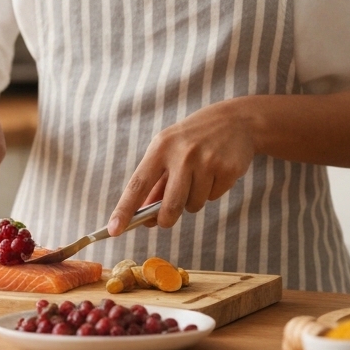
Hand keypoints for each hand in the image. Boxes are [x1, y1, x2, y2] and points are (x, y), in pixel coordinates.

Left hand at [107, 100, 255, 235]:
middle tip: (165, 220)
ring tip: (200, 177)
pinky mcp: (227, 169)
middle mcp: (182, 154)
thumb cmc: (193, 138)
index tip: (113, 230)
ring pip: (193, 205)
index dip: (124, 209)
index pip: (138, 184)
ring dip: (193, 200)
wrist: (235, 120)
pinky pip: (213, 197)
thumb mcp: (169, 150)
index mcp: (161, 147)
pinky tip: (216, 172)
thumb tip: (145, 217)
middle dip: (166, 219)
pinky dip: (212, 191)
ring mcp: (206, 161)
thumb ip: (156, 183)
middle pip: (169, 204)